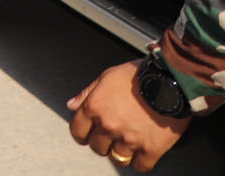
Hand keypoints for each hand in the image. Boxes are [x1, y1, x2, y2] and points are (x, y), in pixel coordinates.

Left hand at [67, 62, 188, 170]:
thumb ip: (87, 93)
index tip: (88, 135)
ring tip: (129, 143)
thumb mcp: (106, 77)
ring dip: (122, 153)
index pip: (77, 132)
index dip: (82, 134)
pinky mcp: (151, 149)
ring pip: (118, 159)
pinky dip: (142, 162)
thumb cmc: (138, 75)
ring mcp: (129, 140)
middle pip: (97, 148)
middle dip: (103, 143)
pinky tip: (143, 152)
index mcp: (94, 108)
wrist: (170, 81)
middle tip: (113, 136)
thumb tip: (71, 105)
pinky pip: (141, 166)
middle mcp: (108, 126)